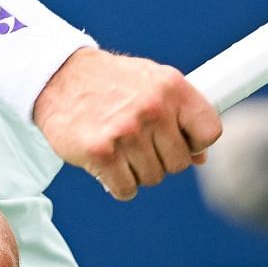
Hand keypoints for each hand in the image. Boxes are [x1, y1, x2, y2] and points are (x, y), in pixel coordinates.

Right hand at [32, 48, 222, 200]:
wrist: (58, 76)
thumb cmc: (110, 82)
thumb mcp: (152, 83)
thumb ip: (179, 114)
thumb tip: (200, 157)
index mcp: (172, 87)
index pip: (210, 131)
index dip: (196, 143)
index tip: (180, 141)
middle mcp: (153, 108)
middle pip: (180, 163)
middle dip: (161, 158)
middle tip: (138, 141)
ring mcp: (127, 132)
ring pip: (153, 178)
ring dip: (136, 170)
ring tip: (119, 145)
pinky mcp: (102, 153)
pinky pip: (126, 190)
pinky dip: (117, 183)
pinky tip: (107, 161)